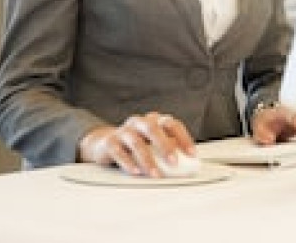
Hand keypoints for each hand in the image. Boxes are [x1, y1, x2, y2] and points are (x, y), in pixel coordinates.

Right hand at [78, 111, 194, 176]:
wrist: (104, 143)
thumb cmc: (136, 144)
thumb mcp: (154, 145)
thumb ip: (169, 149)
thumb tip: (187, 162)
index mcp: (154, 120)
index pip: (172, 124)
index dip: (183, 138)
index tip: (192, 154)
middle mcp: (140, 122)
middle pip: (153, 129)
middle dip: (165, 146)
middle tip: (174, 163)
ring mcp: (123, 131)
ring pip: (136, 142)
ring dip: (148, 160)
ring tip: (156, 174)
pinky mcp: (110, 142)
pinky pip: (119, 152)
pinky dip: (128, 163)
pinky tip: (136, 172)